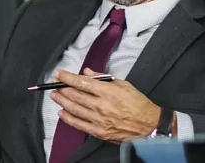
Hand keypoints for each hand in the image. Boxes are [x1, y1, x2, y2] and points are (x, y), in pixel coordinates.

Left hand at [50, 68, 164, 143]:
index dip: (67, 77)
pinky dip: (68, 118)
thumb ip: (103, 78)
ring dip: (62, 101)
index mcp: (108, 92)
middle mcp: (101, 106)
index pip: (82, 82)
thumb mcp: (124, 85)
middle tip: (54, 84)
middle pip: (75, 95)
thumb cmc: (139, 104)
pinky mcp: (99, 132)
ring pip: (74, 109)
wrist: (150, 126)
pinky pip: (79, 124)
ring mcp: (99, 120)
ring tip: (54, 96)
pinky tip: (62, 112)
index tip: (59, 74)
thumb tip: (87, 72)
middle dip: (62, 88)